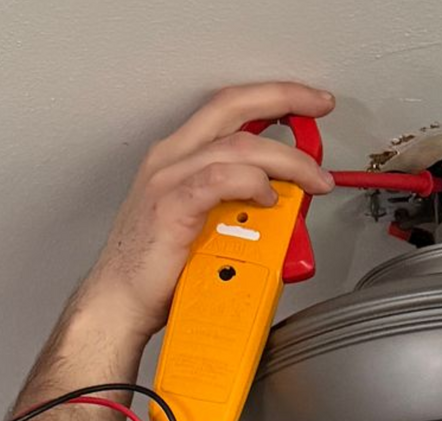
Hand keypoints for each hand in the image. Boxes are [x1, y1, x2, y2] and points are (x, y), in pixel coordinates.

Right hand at [75, 81, 335, 341]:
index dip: (273, 96)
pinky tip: (268, 198)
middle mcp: (172, 158)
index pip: (230, 107)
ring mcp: (168, 179)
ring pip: (239, 146)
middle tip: (321, 106)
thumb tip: (288, 205)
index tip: (310, 101)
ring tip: (314, 179)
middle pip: (234, 107)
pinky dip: (252, 184)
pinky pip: (220, 180)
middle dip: (285, 98)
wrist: (120, 302)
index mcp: (180, 156)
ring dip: (286, 159)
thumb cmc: (160, 271)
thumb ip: (243, 205)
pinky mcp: (170, 207)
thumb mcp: (210, 225)